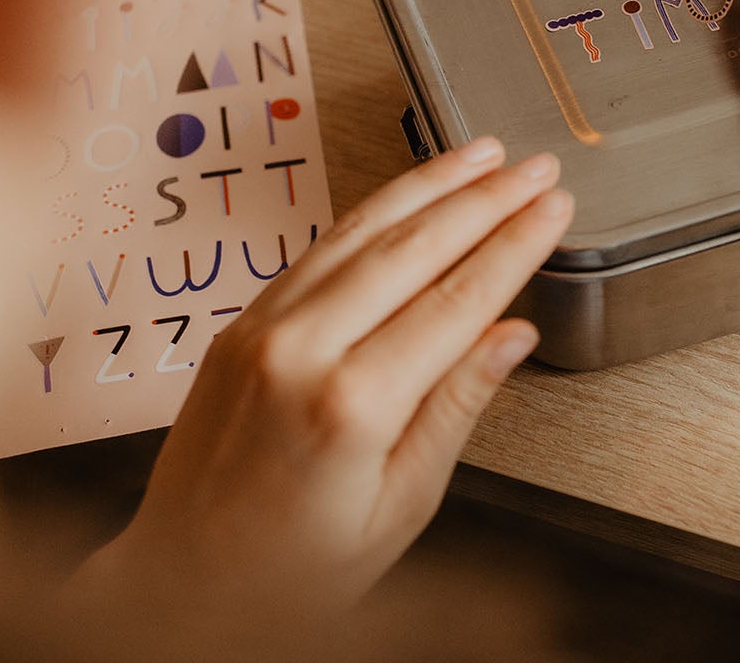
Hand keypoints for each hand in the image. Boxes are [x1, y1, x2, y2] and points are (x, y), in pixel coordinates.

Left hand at [70, 137, 572, 645]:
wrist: (187, 583)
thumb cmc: (291, 570)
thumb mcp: (401, 504)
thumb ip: (456, 406)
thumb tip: (510, 335)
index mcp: (350, 405)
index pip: (455, 300)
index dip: (513, 246)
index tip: (552, 210)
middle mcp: (299, 352)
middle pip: (411, 249)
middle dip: (482, 200)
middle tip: (534, 168)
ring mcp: (260, 331)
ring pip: (359, 233)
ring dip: (427, 186)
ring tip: (482, 156)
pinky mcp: (239, 326)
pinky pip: (316, 252)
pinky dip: (370, 214)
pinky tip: (406, 195)